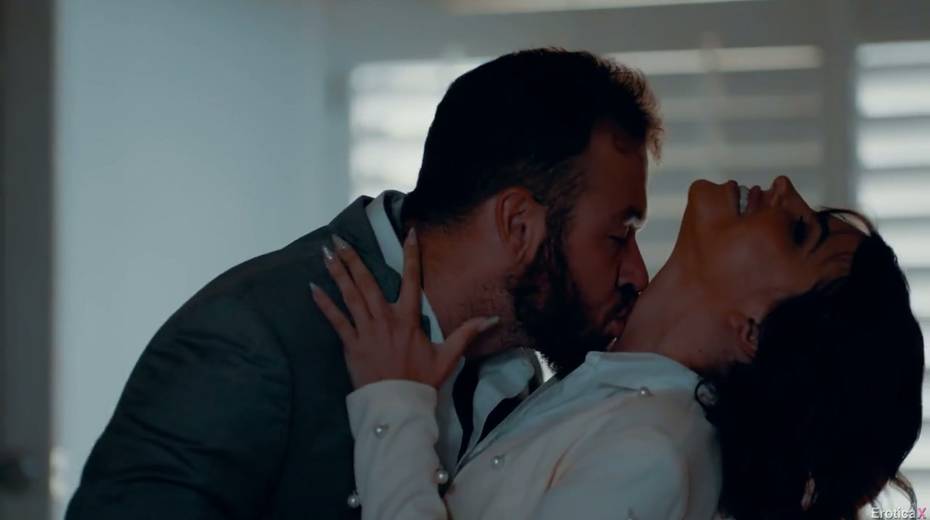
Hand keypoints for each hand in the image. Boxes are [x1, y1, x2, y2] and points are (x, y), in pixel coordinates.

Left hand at [310, 230, 499, 388]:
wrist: (397, 405)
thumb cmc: (422, 380)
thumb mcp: (448, 356)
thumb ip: (468, 333)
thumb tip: (493, 318)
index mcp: (409, 319)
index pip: (412, 279)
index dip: (411, 255)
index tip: (408, 233)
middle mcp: (385, 319)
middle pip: (368, 282)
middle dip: (353, 259)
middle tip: (340, 239)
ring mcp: (366, 330)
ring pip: (350, 296)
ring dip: (337, 273)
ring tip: (326, 253)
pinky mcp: (351, 344)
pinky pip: (336, 320)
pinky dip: (324, 303)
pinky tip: (313, 287)